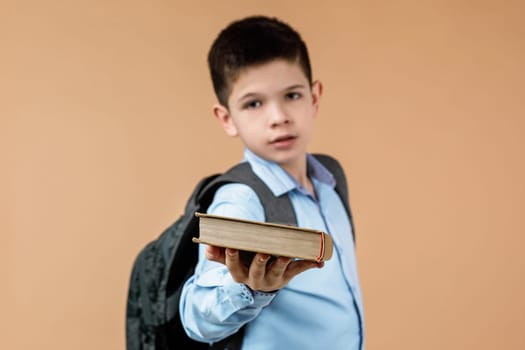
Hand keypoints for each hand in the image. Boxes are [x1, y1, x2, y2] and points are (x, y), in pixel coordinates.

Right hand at [205, 245, 323, 291]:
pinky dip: (311, 263)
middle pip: (257, 270)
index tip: (231, 246)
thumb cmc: (244, 264)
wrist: (262, 282)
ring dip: (284, 260)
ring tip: (288, 252)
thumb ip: (218, 254)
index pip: (234, 266)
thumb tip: (206, 246)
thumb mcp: (231, 261)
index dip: (232, 257)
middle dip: (260, 260)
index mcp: (240, 274)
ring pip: (279, 269)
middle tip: (263, 250)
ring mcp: (274, 277)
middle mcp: (257, 278)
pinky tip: (320, 260)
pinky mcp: (289, 274)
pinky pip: (300, 268)